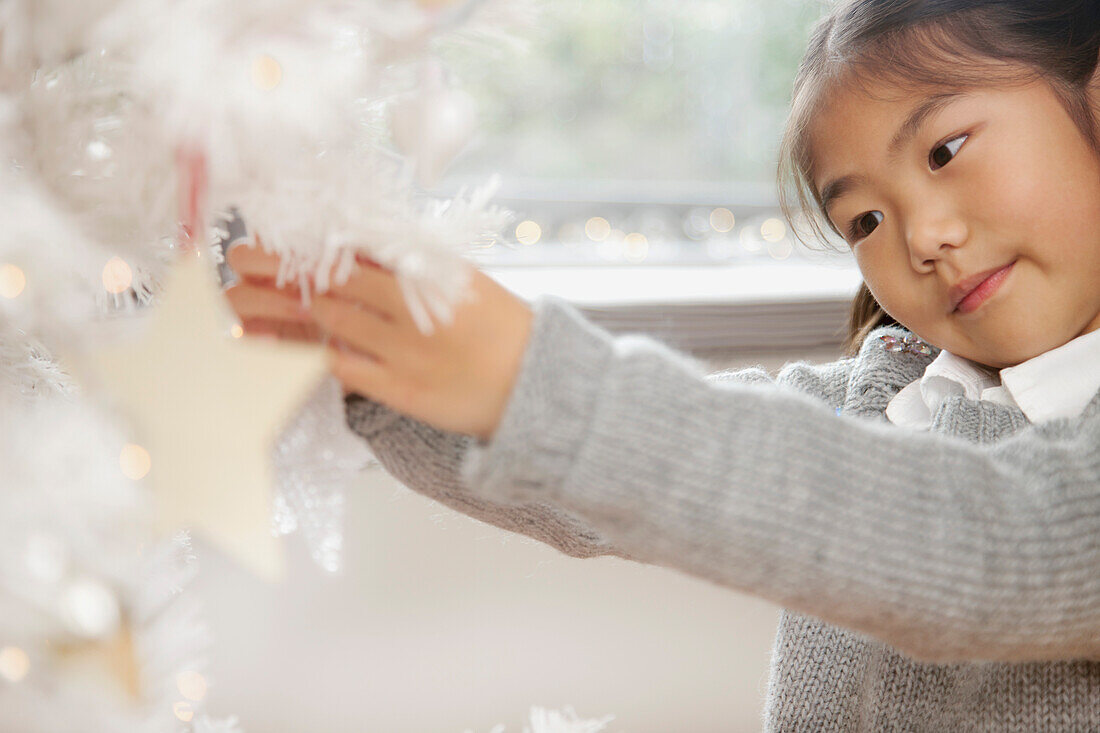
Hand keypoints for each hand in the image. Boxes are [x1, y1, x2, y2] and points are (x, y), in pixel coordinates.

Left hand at [224, 239, 533, 442]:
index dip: (309, 239)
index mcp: (430, 270)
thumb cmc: (503, 330)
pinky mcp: (402, 387)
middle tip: (239, 257)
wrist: (538, 385)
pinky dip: (301, 355)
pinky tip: (269, 348)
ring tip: (236, 301)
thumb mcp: (463, 283)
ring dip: (276, 309)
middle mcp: (413, 304)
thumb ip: (415, 266)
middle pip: (331, 279)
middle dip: (279, 268)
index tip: (275, 230)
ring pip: (326, 321)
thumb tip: (361, 251)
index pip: (357, 247)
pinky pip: (340, 366)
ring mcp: (406, 347)